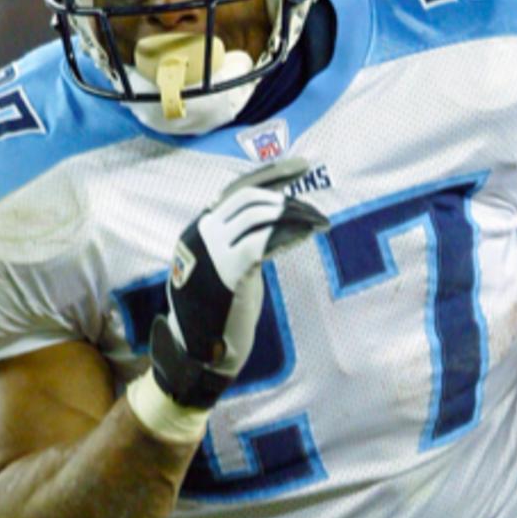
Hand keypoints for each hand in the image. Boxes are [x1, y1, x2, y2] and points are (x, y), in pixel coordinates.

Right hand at [149, 157, 327, 407]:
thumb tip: (271, 216)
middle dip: (285, 190)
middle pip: (248, 197)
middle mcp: (201, 233)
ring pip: (259, 215)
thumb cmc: (216, 311)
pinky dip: (290, 233)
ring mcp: (212, 250)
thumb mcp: (221, 267)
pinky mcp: (230, 270)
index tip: (300, 165)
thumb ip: (236, 240)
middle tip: (314, 194)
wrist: (199, 352)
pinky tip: (309, 233)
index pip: (235, 189)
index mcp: (198, 229)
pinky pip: (265, 240)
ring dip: (294, 213)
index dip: (270, 173)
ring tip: (318, 220)